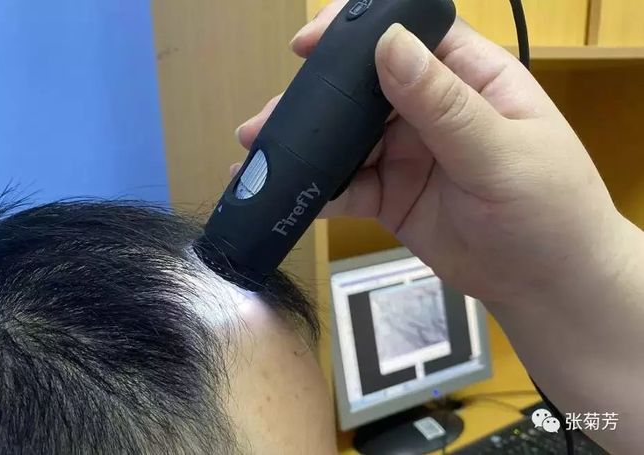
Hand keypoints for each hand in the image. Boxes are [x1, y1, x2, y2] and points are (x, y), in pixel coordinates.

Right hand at [233, 0, 625, 304]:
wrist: (546, 285)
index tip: (307, 45)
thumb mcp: (500, 153)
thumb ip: (443, 104)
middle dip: (314, 100)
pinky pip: (347, 185)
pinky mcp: (390, 194)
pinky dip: (317, 190)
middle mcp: (431, 107)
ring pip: (346, 138)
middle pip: (362, 88)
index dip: (356, 31)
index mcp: (469, 77)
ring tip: (257, 156)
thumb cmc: (548, 211)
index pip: (410, 34)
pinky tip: (287, 196)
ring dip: (304, 146)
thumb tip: (388, 43)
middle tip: (266, 122)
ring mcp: (407, 152)